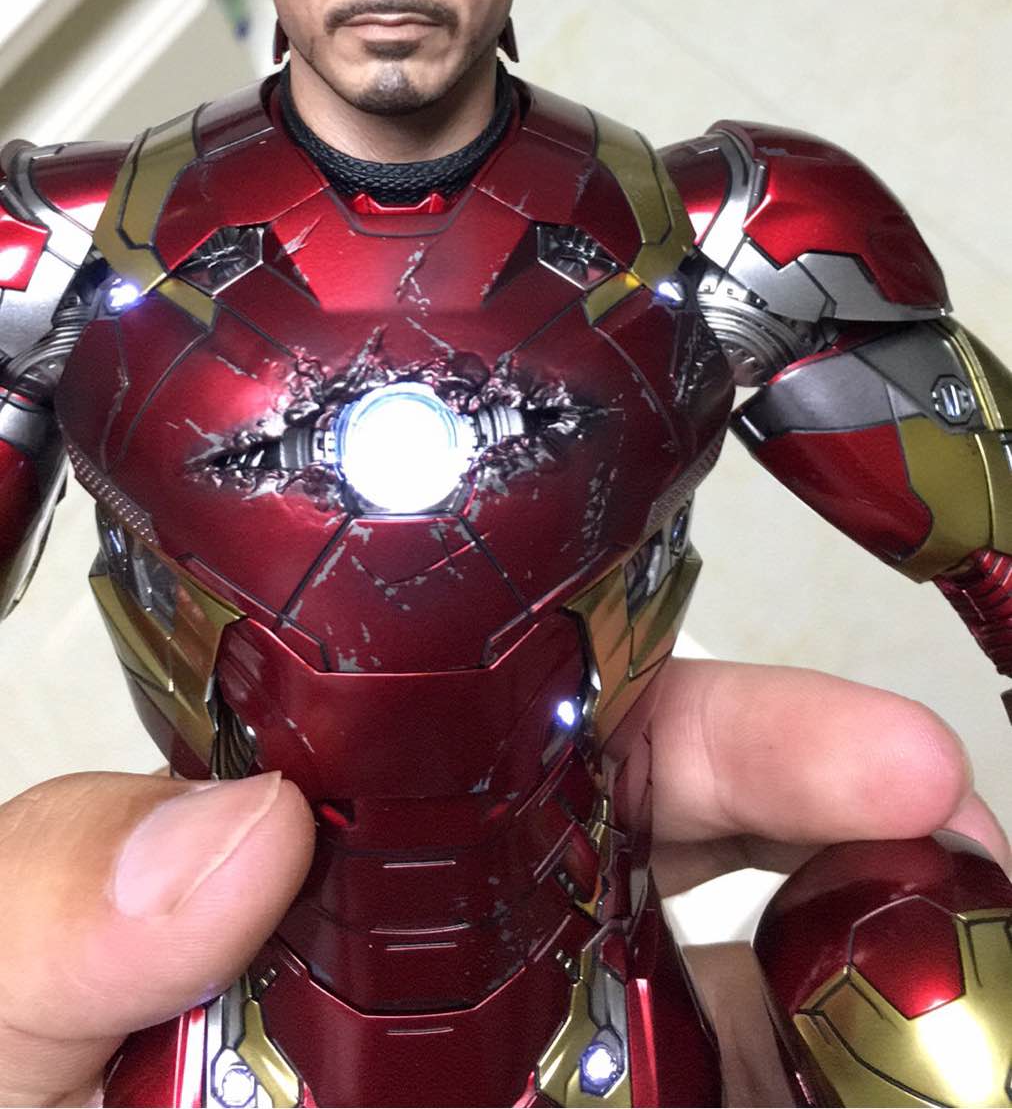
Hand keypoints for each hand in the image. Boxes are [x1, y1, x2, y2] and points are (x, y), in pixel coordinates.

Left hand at [0, 672, 1003, 1108]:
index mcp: (361, 852)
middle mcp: (465, 961)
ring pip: (738, 1020)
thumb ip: (55, 900)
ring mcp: (525, 1077)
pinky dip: (811, 1091)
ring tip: (970, 1009)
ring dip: (875, 1002)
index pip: (574, 744)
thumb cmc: (19, 1088)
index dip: (742, 737)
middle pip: (705, 872)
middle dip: (861, 848)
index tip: (880, 759)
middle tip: (976, 858)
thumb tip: (237, 826)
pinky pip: (714, 1107)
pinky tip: (882, 1085)